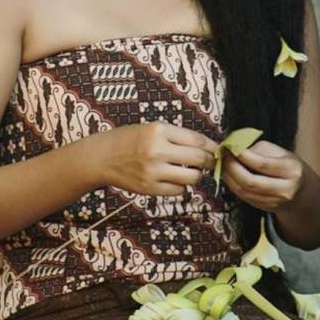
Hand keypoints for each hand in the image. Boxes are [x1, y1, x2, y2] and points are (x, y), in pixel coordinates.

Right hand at [98, 122, 218, 196]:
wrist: (102, 157)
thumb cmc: (128, 139)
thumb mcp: (151, 129)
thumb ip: (176, 137)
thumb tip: (206, 147)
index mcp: (158, 130)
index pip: (196, 140)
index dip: (212, 146)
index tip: (218, 149)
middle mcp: (157, 150)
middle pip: (199, 159)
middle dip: (211, 162)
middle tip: (214, 163)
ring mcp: (153, 171)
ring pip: (192, 177)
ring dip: (196, 175)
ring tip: (191, 171)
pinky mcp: (150, 188)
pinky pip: (178, 191)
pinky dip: (181, 186)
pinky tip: (174, 179)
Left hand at [221, 139, 306, 212]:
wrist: (303, 193)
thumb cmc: (289, 167)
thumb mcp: (280, 152)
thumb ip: (259, 149)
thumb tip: (236, 149)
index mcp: (292, 171)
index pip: (262, 164)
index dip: (243, 155)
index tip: (230, 146)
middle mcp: (285, 190)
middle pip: (251, 182)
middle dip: (232, 167)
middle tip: (223, 156)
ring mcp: (275, 202)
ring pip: (244, 192)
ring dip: (228, 177)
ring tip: (223, 164)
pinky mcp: (265, 209)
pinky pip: (244, 197)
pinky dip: (232, 185)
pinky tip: (228, 175)